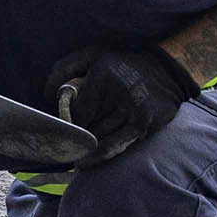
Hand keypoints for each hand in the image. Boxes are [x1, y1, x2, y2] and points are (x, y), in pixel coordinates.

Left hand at [48, 44, 199, 163]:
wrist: (168, 69)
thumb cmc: (122, 63)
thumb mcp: (92, 54)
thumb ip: (65, 68)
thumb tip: (47, 94)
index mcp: (102, 75)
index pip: (76, 111)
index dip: (66, 122)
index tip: (62, 127)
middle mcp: (118, 93)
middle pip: (86, 127)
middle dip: (74, 137)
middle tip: (61, 146)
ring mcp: (132, 111)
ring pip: (98, 138)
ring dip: (84, 149)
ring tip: (71, 156)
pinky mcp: (144, 124)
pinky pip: (116, 145)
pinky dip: (99, 156)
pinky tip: (86, 162)